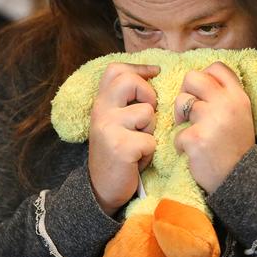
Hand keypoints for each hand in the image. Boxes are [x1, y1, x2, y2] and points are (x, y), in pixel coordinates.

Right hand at [88, 62, 159, 214]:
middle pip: (129, 81)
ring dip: (150, 130)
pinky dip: (150, 152)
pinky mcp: (120, 147)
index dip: (139, 68)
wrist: (102, 189)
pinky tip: (138, 160)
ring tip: (140, 143)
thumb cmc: (118, 151)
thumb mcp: (116, 121)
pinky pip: (150, 140)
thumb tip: (154, 74)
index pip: (116, 70)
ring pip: (146, 113)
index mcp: (101, 103)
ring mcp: (109, 128)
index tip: (155, 72)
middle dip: (148, 94)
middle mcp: (101, 111)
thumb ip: (126, 100)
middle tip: (149, 113)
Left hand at [174, 62, 254, 193]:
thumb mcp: (241, 114)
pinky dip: (181, 144)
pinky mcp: (196, 139)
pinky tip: (193, 152)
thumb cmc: (235, 146)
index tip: (203, 92)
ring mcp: (210, 121)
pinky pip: (177, 133)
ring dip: (181, 119)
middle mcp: (226, 104)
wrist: (239, 180)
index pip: (216, 67)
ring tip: (193, 132)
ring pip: (180, 103)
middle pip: (192, 77)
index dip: (204, 76)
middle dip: (186, 92)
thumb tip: (200, 80)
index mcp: (238, 96)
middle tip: (190, 110)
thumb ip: (225, 96)